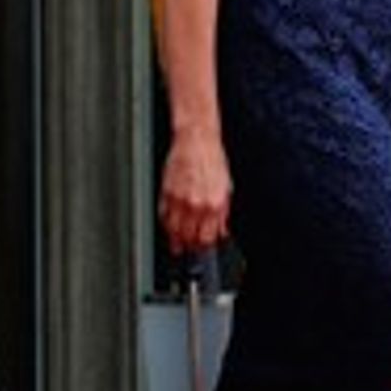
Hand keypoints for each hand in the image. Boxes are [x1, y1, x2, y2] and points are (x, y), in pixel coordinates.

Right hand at [158, 128, 230, 254]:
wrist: (196, 140)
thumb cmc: (212, 160)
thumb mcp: (226, 187)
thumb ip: (223, 213)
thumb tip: (221, 231)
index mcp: (214, 204)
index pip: (207, 237)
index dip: (204, 247)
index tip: (202, 250)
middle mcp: (197, 204)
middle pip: (189, 237)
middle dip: (189, 247)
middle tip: (188, 250)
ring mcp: (180, 199)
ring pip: (174, 230)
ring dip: (175, 240)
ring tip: (176, 245)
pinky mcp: (166, 192)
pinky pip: (163, 216)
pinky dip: (166, 224)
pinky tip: (169, 228)